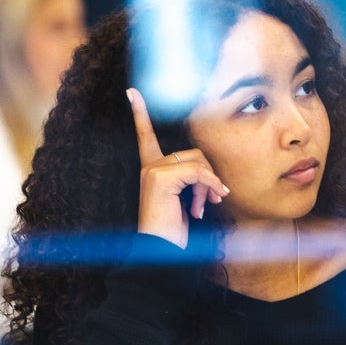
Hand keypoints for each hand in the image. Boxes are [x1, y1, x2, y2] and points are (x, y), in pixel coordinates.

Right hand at [126, 87, 227, 248]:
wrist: (160, 253)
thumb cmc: (173, 232)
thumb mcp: (184, 201)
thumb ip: (191, 181)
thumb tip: (213, 179)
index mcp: (151, 170)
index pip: (145, 136)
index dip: (139, 113)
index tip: (132, 91)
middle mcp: (149, 167)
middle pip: (193, 153)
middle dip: (208, 177)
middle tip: (213, 200)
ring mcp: (153, 171)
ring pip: (198, 163)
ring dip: (209, 186)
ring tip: (205, 208)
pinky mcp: (160, 178)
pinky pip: (198, 172)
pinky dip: (210, 187)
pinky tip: (210, 203)